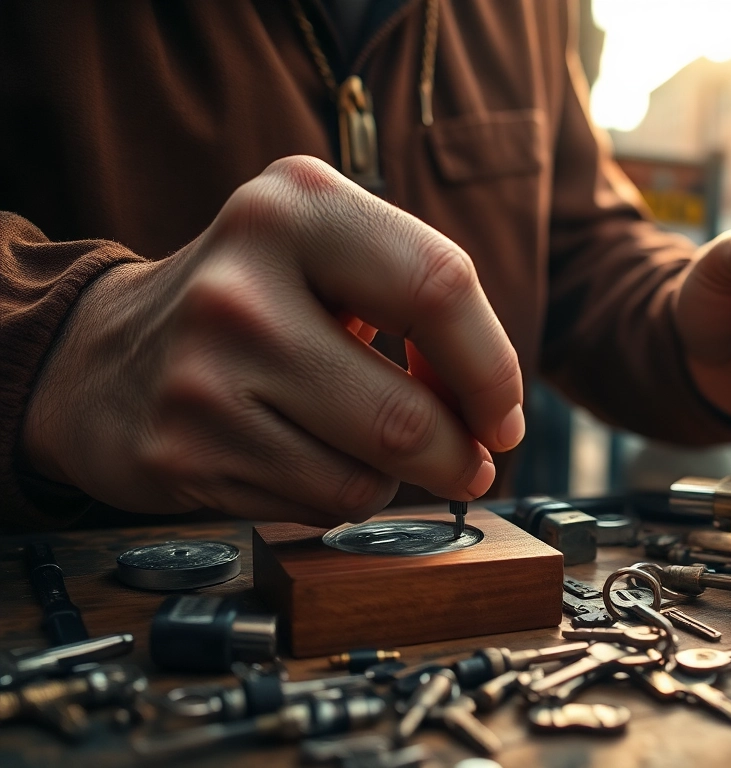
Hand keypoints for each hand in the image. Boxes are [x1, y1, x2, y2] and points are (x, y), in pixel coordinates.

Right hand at [20, 156, 523, 525]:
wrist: (102, 354)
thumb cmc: (255, 302)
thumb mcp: (329, 250)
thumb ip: (421, 304)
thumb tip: (493, 416)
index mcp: (297, 205)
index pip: (442, 287)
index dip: (494, 369)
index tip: (502, 414)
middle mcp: (242, 283)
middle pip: (409, 411)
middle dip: (461, 452)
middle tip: (470, 457)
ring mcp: (204, 373)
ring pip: (368, 473)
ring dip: (398, 478)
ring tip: (372, 447)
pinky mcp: (181, 451)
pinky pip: (319, 503)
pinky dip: (344, 496)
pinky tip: (313, 460)